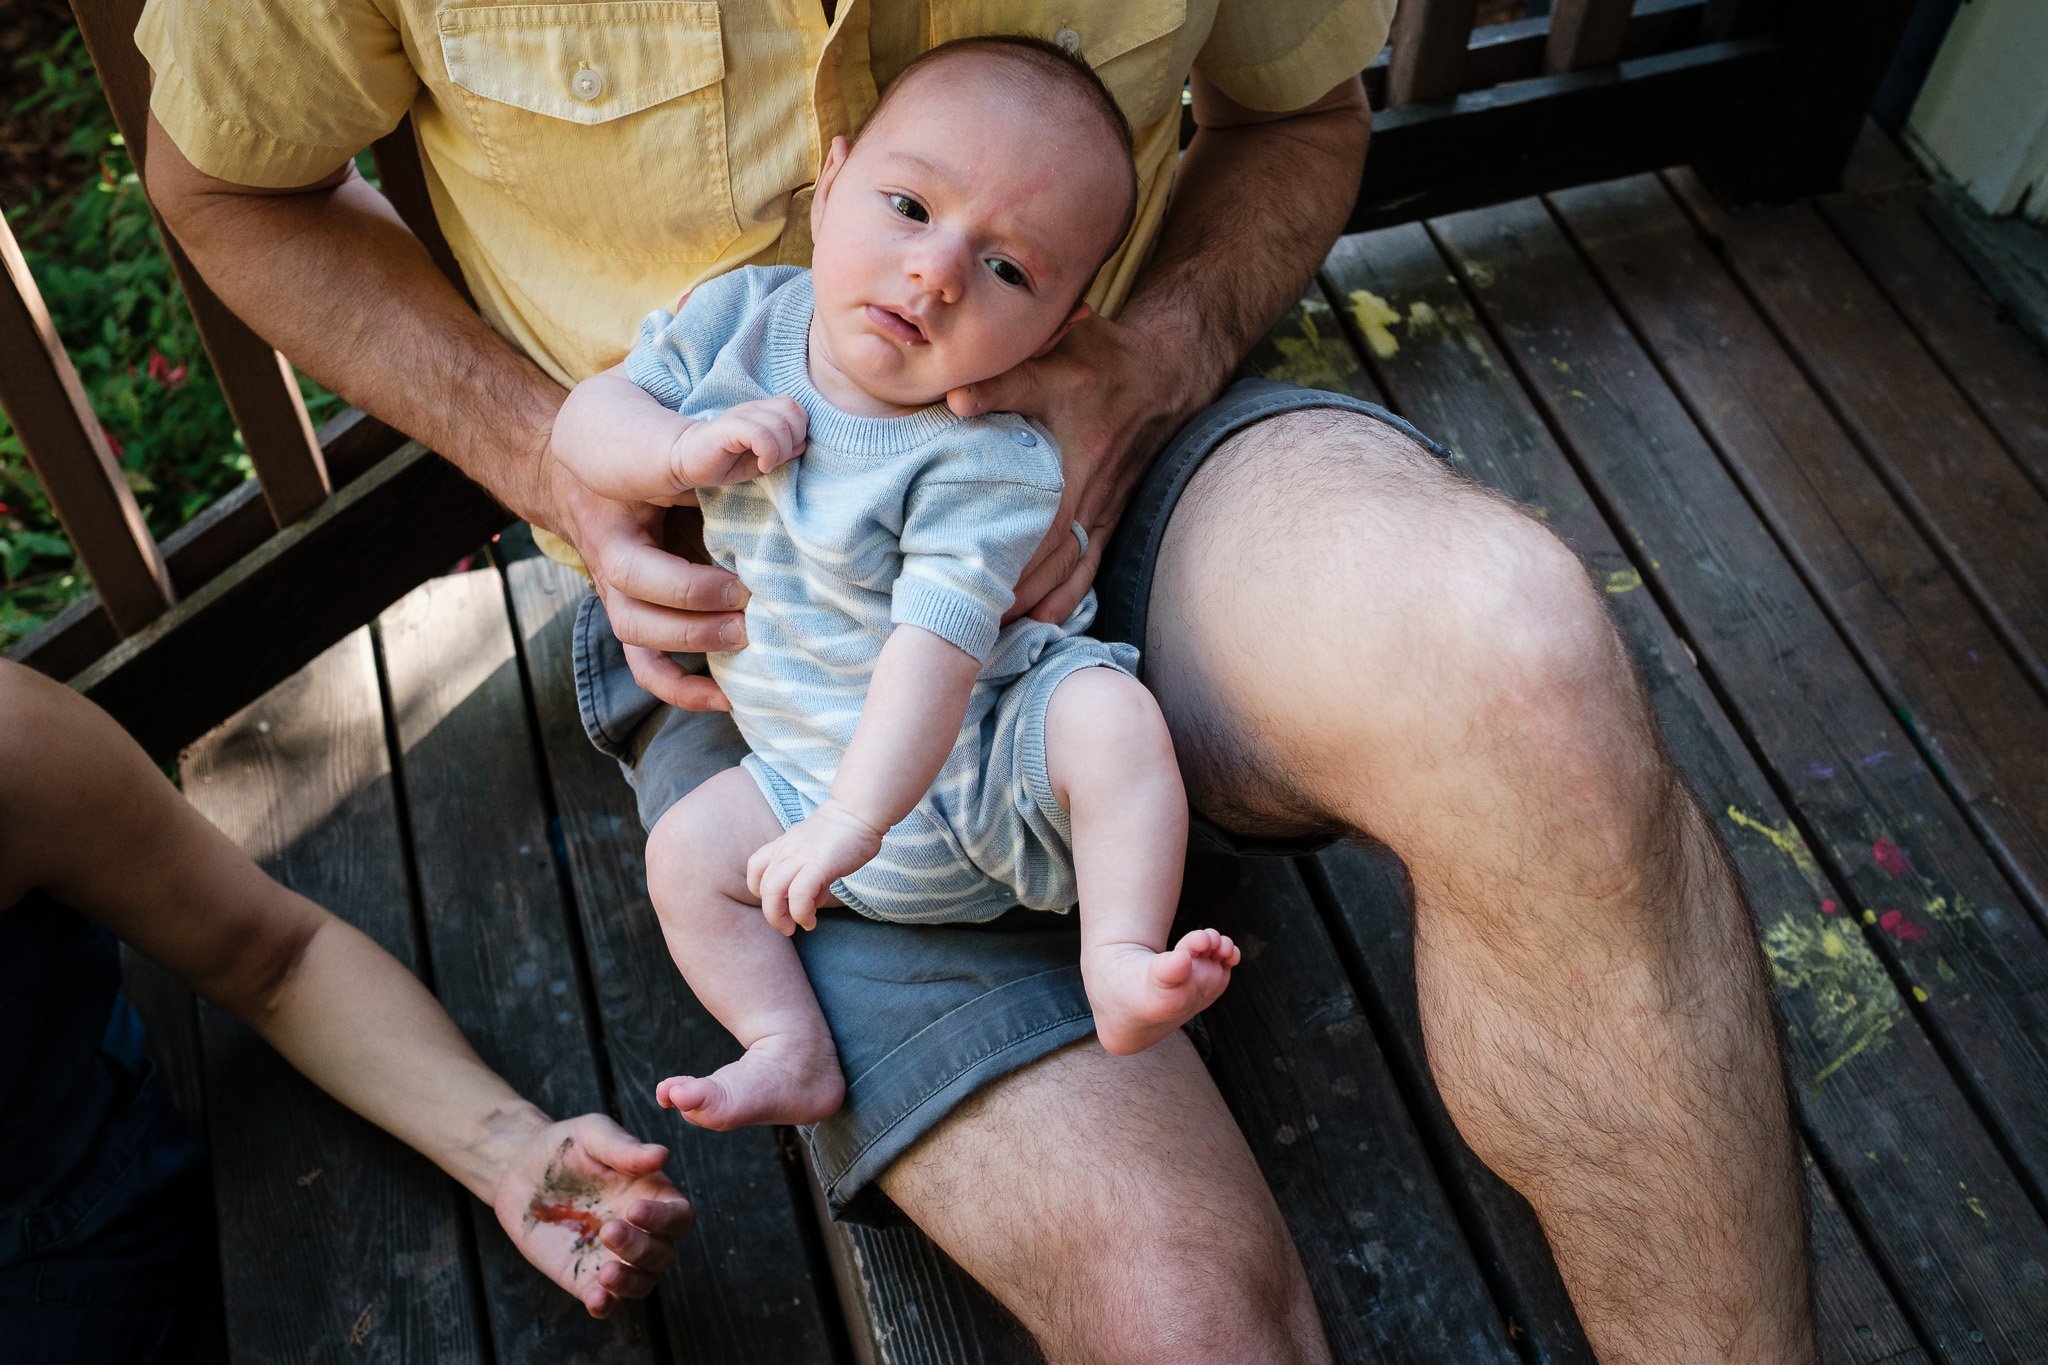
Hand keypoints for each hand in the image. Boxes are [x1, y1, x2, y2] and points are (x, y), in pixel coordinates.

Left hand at [490, 1112, 694, 1318]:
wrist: (519, 1169)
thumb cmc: (566, 1146)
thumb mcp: (593, 1136)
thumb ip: (626, 1149)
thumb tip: (663, 1156)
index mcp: (651, 1195)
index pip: (679, 1216)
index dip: (665, 1218)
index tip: (633, 1208)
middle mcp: (639, 1230)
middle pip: (663, 1254)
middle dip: (641, 1248)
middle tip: (608, 1230)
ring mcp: (613, 1256)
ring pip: (643, 1282)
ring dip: (630, 1282)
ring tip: (605, 1273)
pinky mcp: (583, 1277)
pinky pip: (605, 1301)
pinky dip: (605, 1305)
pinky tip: (596, 1297)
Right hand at [547, 458, 739, 712]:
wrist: (581, 474)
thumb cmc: (630, 454)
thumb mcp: (661, 456)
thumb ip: (701, 468)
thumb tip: (762, 468)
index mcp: (612, 534)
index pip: (637, 572)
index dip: (692, 588)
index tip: (742, 581)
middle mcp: (610, 574)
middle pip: (637, 618)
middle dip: (698, 623)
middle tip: (750, 607)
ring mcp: (621, 601)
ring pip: (643, 646)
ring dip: (696, 647)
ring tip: (746, 639)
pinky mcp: (638, 620)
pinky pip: (650, 668)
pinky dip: (685, 689)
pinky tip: (727, 696)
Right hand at [670, 397, 807, 488]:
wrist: (685, 460)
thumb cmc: (725, 461)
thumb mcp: (761, 458)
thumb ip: (784, 450)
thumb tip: (803, 445)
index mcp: (763, 412)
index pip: (796, 408)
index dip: (800, 431)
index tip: (787, 452)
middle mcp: (754, 409)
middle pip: (793, 411)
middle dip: (794, 439)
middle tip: (778, 458)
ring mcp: (741, 415)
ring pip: (779, 423)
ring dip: (781, 450)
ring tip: (767, 464)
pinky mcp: (728, 426)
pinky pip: (761, 433)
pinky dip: (768, 453)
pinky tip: (762, 466)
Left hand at [747, 801, 885, 932]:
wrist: (857, 812)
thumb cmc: (843, 833)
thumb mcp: (814, 851)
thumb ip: (809, 872)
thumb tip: (813, 900)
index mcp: (782, 846)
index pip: (755, 869)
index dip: (761, 891)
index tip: (780, 903)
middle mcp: (785, 851)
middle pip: (763, 888)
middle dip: (772, 915)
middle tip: (788, 928)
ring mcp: (799, 857)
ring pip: (773, 892)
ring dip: (780, 917)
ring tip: (799, 926)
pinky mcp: (817, 864)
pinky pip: (799, 894)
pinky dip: (801, 912)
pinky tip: (812, 919)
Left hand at [947, 310, 1200, 622]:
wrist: (1166, 373)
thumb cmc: (1102, 360)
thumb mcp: (1057, 357)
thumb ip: (1005, 381)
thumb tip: (956, 400)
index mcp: (1073, 456)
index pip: (1035, 520)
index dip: (1003, 555)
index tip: (963, 579)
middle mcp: (1090, 490)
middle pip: (1048, 556)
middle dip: (1009, 589)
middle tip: (966, 617)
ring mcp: (1103, 507)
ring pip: (1068, 567)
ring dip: (1033, 599)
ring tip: (993, 627)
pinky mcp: (1112, 514)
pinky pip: (1091, 564)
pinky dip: (1069, 596)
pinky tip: (1044, 620)